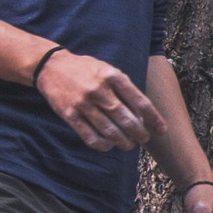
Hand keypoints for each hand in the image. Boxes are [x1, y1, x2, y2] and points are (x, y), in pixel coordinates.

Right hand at [34, 45, 154, 152]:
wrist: (51, 66)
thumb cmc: (86, 69)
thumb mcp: (108, 69)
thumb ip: (124, 88)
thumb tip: (144, 113)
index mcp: (112, 76)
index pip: (140, 101)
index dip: (153, 118)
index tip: (162, 130)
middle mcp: (99, 89)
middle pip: (126, 119)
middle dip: (139, 133)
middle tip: (144, 138)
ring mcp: (83, 103)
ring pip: (110, 131)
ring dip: (123, 142)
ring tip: (129, 144)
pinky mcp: (69, 114)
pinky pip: (90, 137)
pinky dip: (103, 145)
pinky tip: (109, 146)